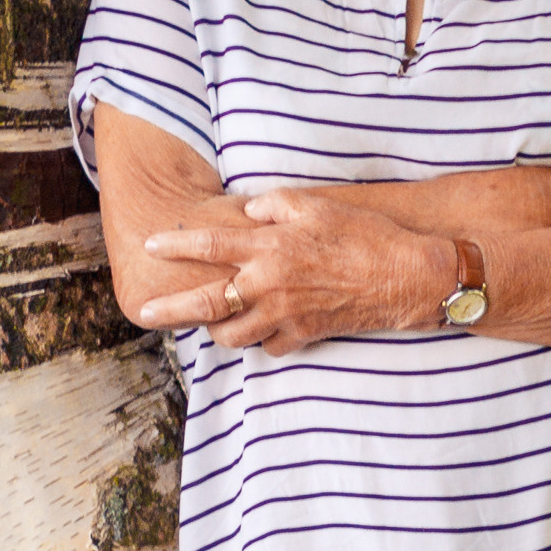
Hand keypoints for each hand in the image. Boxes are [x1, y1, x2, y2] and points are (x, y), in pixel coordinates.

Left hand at [133, 185, 456, 353]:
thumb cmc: (365, 234)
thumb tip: (249, 212)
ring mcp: (286, 315)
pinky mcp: (304, 336)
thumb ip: (275, 205)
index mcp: (271, 246)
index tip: (150, 247)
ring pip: (233, 335)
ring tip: (209, 322)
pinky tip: (261, 329)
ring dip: (216, 329)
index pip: (210, 245)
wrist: (406, 277)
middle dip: (170, 310)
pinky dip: (260, 340)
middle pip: (207, 303)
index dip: (176, 246)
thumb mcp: (318, 204)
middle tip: (144, 314)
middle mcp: (271, 284)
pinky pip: (269, 346)